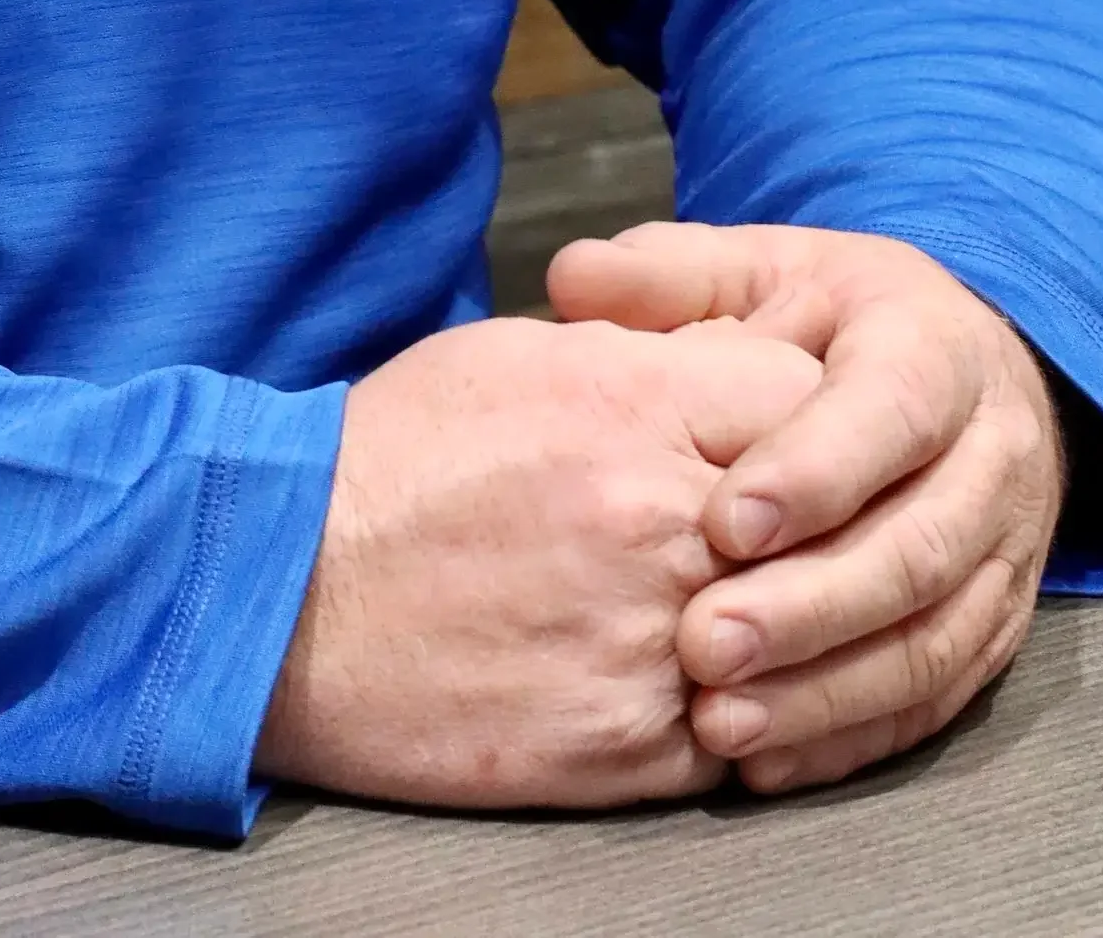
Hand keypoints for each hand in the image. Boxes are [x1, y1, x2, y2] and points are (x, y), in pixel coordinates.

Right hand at [256, 312, 821, 808]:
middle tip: (777, 532)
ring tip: (736, 612)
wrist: (285, 595)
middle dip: (806, 524)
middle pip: (817, 519)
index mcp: (630, 402)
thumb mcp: (519, 357)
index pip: (802, 394)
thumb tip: (727, 361)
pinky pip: (737, 738)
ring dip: (776, 629)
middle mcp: (656, 520)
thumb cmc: (392, 461)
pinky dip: (727, 714)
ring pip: (792, 639)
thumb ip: (642, 355)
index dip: (809, 413)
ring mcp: (648, 642)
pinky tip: (686, 684)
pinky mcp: (625, 748)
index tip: (784, 435)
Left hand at [547, 224, 1063, 796]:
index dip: (815, 471)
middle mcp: (990, 458)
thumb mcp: (764, 270)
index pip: (889, 410)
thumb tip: (570, 278)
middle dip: (809, 605)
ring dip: (827, 691)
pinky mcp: (995, 629)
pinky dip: (854, 735)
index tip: (721, 523)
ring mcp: (1004, 555)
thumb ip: (670, 275)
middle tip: (703, 644)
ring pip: (933, 641)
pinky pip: (938, 700)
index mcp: (935, 350)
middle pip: (917, 547)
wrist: (961, 373)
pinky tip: (771, 759)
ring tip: (721, 719)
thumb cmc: (834, 321)